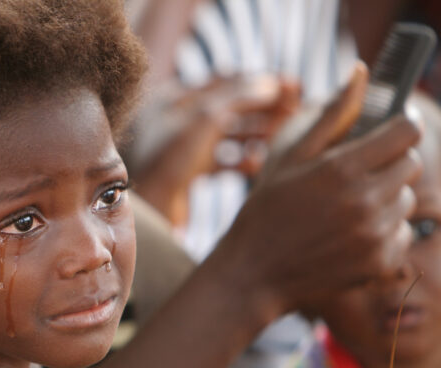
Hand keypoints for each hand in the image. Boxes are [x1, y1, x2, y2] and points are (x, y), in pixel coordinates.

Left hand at [128, 75, 299, 223]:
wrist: (144, 210)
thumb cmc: (166, 161)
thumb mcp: (204, 120)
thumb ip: (239, 97)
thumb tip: (273, 83)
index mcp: (174, 99)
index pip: (224, 82)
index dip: (259, 82)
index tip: (292, 86)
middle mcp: (177, 121)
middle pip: (230, 107)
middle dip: (264, 108)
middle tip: (297, 110)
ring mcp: (182, 149)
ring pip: (228, 135)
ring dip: (257, 134)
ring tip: (282, 137)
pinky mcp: (188, 175)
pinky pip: (222, 162)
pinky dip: (242, 161)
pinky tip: (257, 165)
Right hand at [216, 62, 421, 317]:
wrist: (254, 272)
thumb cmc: (267, 209)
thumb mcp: (289, 157)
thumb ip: (330, 115)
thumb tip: (360, 72)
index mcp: (342, 168)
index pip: (407, 131)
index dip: (399, 126)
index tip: (387, 131)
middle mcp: (365, 201)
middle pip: (412, 165)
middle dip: (389, 165)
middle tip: (355, 176)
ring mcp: (375, 234)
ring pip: (407, 202)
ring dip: (386, 200)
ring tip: (346, 210)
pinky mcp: (380, 262)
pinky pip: (403, 235)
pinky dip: (384, 233)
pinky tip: (350, 236)